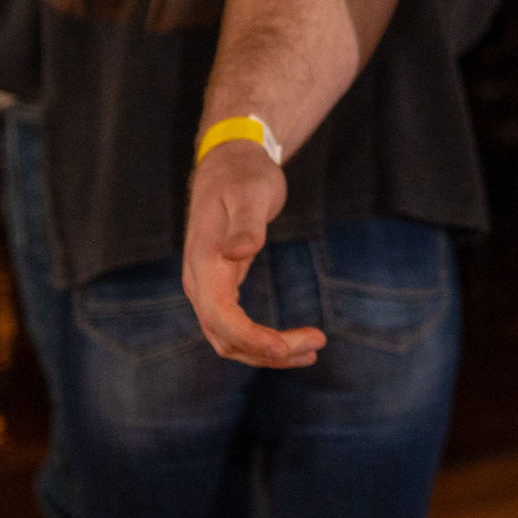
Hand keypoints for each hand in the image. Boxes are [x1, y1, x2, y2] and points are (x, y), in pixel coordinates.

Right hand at [182, 141, 323, 367]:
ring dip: (268, 352)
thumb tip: (240, 253)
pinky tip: (294, 344)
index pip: (220, 317)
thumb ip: (246, 225)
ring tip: (313, 350)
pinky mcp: (222, 288)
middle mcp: (200, 284)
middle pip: (226, 337)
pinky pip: (236, 328)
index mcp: (203, 265)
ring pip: (230, 340)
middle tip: (317, 343)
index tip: (284, 347)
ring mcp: (208, 289)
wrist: (230, 164)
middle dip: (268, 350)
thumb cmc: (243, 177)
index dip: (251, 338)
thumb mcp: (250, 193)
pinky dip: (263, 342)